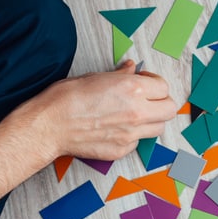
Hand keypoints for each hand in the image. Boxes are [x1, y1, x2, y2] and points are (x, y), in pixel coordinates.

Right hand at [14, 60, 176, 161]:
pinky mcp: (121, 150)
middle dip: (161, 103)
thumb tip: (132, 68)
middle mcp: (136, 112)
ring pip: (158, 128)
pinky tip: (116, 128)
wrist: (48, 125)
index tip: (146, 83)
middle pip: (170, 109)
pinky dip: (132, 136)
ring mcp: (130, 134)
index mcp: (133, 89)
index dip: (155, 84)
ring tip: (133, 115)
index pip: (164, 88)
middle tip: (148, 99)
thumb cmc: (66, 98)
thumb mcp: (95, 76)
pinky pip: (137, 142)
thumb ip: (121, 74)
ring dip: (151, 120)